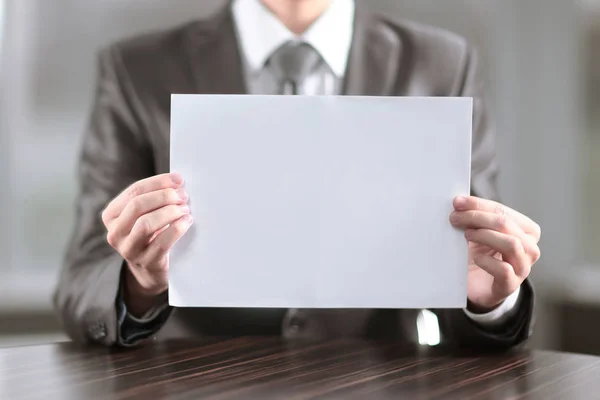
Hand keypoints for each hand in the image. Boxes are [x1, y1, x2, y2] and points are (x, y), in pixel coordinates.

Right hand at [101, 172, 192, 315]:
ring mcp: (128, 250)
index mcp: (111, 215)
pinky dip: (177, 229)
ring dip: (169, 212)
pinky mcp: (146, 262)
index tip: (178, 179)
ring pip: (145, 224)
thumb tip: (177, 180)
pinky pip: (161, 243)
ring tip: (185, 209)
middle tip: (183, 196)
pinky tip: (187, 221)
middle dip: (164, 196)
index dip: (158, 182)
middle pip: (137, 205)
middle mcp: (115, 233)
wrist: (151, 270)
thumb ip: (155, 198)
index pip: (134, 191)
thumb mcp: (145, 215)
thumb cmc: (151, 234)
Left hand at [450, 196, 540, 311]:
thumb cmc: (481, 255)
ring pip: (511, 244)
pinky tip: (476, 258)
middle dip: (477, 217)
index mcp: (526, 231)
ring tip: (466, 235)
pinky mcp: (510, 285)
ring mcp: (523, 268)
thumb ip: (475, 218)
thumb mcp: (479, 233)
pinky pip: (504, 270)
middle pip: (506, 225)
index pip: (504, 211)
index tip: (457, 202)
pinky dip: (487, 261)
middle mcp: (530, 248)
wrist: (478, 286)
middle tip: (455, 218)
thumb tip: (458, 202)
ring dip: (485, 235)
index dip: (479, 205)